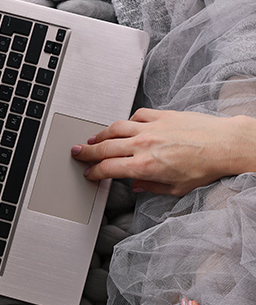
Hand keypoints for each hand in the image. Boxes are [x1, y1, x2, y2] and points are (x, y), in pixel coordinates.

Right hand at [70, 109, 255, 195]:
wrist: (227, 145)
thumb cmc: (206, 167)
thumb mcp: (176, 188)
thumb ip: (151, 187)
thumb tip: (138, 186)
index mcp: (144, 167)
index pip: (108, 168)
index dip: (94, 172)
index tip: (89, 173)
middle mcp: (144, 145)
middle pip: (104, 147)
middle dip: (87, 152)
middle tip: (76, 152)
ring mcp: (152, 128)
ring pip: (116, 128)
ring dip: (101, 134)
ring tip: (93, 138)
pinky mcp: (162, 116)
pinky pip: (137, 116)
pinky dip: (128, 121)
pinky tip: (124, 125)